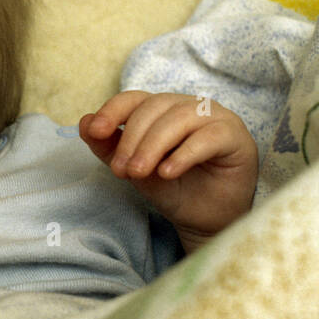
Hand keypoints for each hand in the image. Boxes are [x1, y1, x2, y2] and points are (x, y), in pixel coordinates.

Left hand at [79, 91, 256, 239]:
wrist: (207, 219)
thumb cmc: (175, 190)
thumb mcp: (137, 172)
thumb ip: (111, 149)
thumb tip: (84, 124)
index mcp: (163, 109)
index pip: (134, 99)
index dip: (112, 111)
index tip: (94, 132)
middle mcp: (188, 107)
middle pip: (154, 108)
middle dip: (132, 139)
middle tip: (121, 171)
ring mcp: (215, 117)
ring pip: (179, 119)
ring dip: (153, 146)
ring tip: (139, 173)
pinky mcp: (235, 136)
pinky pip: (208, 137)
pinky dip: (184, 154)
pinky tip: (167, 172)